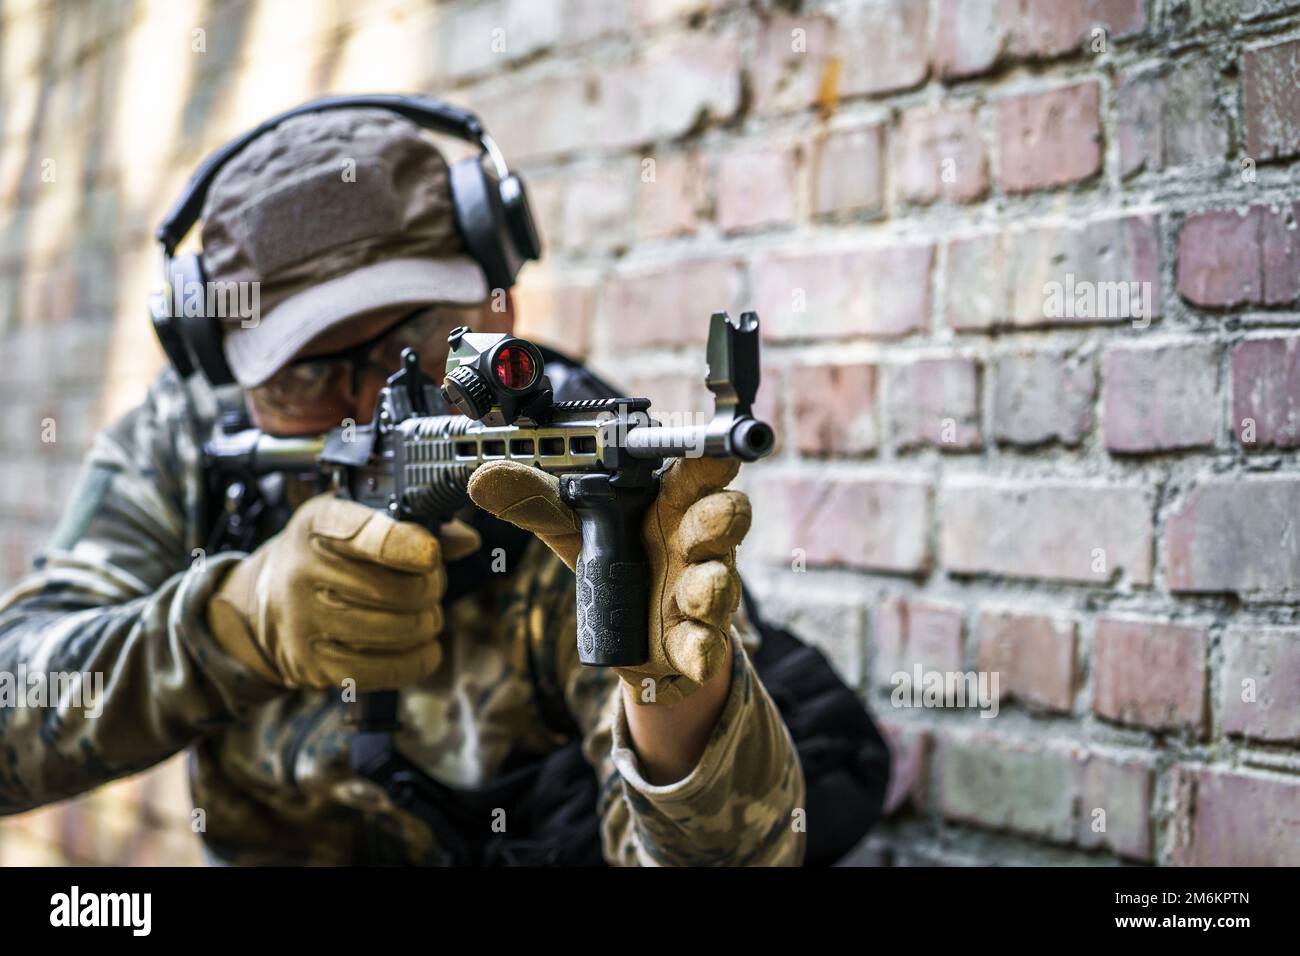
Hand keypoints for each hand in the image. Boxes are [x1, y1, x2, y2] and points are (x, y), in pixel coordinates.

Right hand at [206, 493, 480, 689]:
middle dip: (431, 587)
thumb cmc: (326, 553)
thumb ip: (414, 524)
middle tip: (431, 584)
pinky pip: (389, 669)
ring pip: (400, 629)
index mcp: (318, 524)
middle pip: (398, 590)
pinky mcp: (315, 666)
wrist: (261, 602)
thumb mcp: (356, 519)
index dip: (407, 545)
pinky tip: (424, 645)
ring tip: (424, 612)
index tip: (431, 554)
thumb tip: (467, 541)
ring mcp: (306, 623)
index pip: (366, 534)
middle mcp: (304, 572)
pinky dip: (420, 658)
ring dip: (428, 622)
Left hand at [467, 457, 750, 705]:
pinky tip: (694, 653)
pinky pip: (710, 644)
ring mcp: (702, 591)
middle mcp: (695, 543)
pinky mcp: (698, 639)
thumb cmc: (617, 566)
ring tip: (692, 593)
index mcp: (669, 505)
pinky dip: (704, 649)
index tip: (717, 454)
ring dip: (711, 585)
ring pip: (721, 580)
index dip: (710, 462)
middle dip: (718, 518)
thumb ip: (537, 502)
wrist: (634, 642)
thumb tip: (484, 478)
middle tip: (699, 524)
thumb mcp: (574, 532)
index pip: (697, 473)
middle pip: (724, 518)